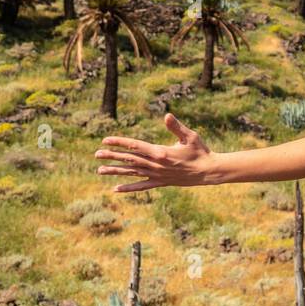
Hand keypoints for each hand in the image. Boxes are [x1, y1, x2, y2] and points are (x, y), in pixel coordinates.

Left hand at [95, 113, 213, 192]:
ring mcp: (157, 175)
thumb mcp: (190, 136)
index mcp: (161, 152)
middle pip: (130, 159)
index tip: (106, 140)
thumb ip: (176, 127)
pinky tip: (116, 189)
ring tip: (100, 170)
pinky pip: (142, 186)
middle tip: (96, 154)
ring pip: (132, 173)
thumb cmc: (200, 151)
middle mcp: (156, 165)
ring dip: (115, 171)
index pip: (135, 146)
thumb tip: (166, 116)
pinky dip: (129, 187)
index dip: (120, 142)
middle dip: (112, 156)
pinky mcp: (161, 182)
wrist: (208, 171)